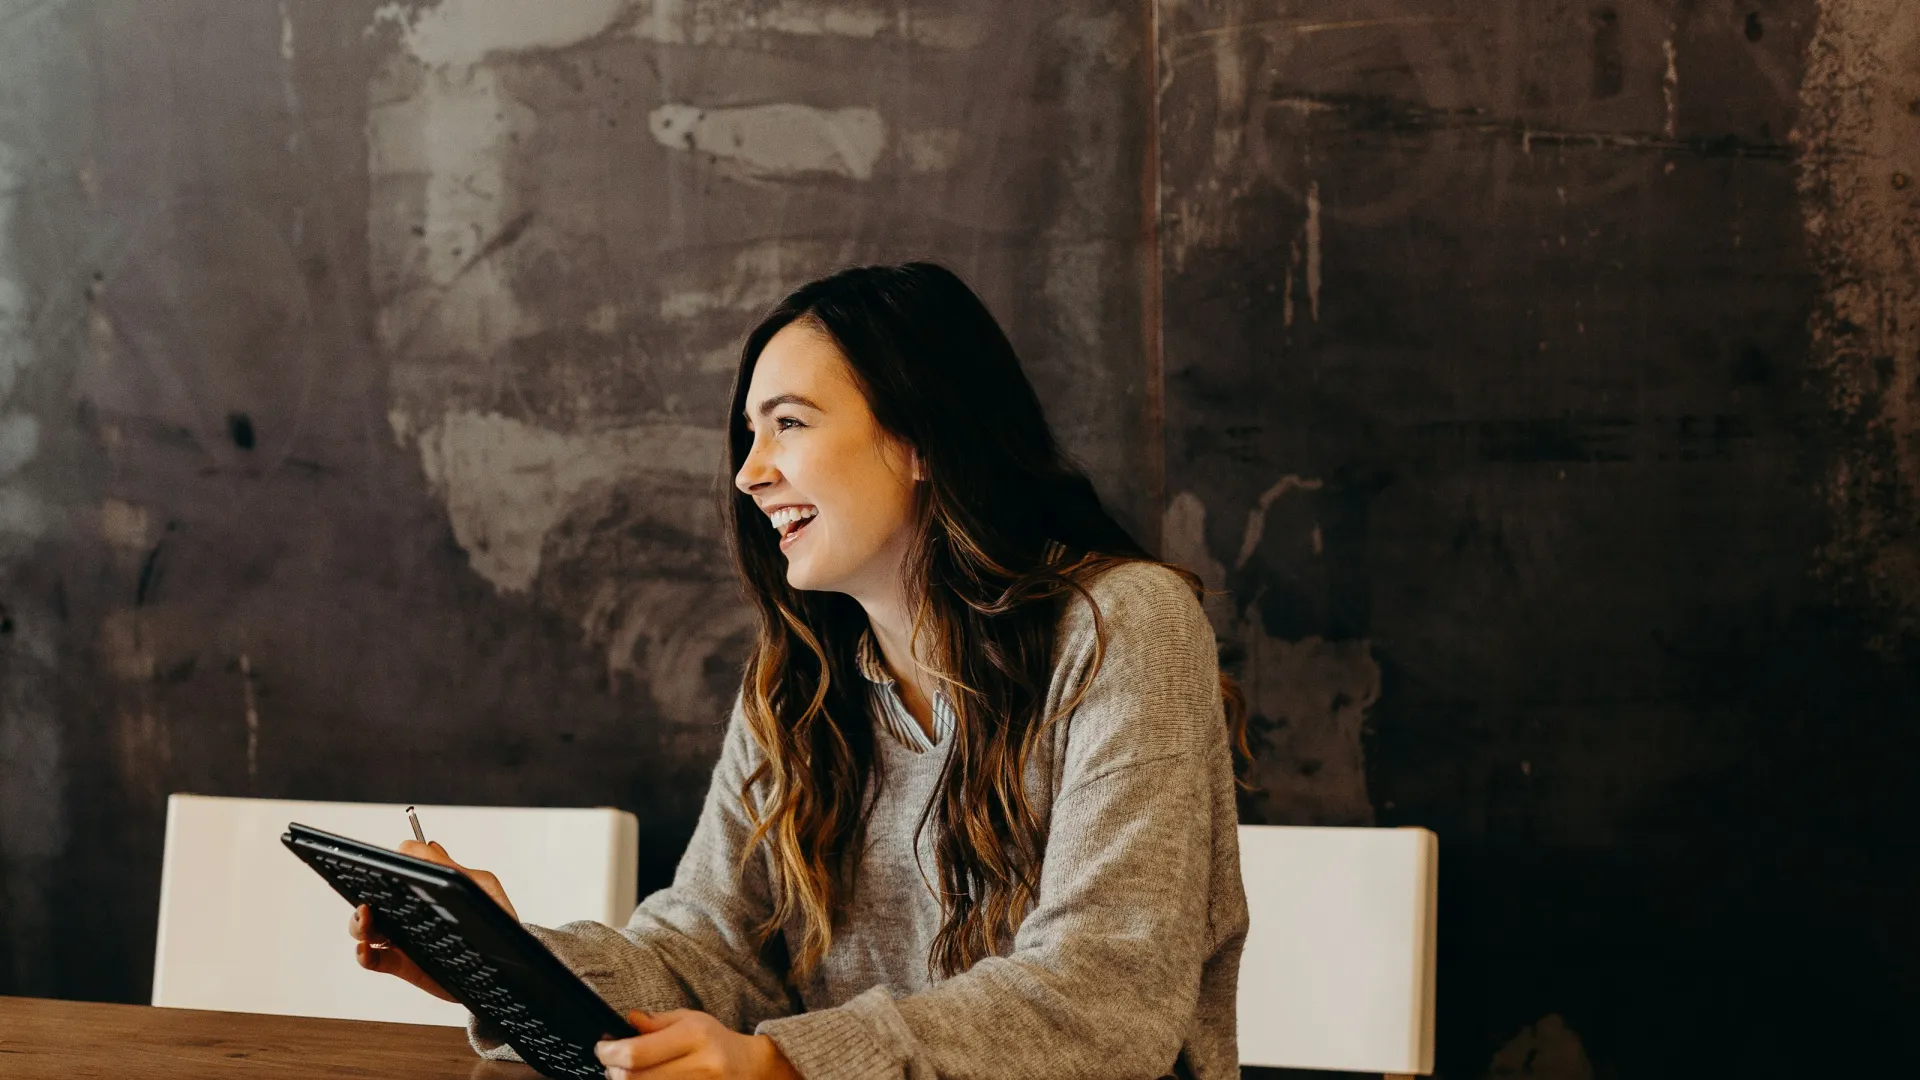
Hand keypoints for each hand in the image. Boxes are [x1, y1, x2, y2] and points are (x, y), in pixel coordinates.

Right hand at [347, 839, 519, 1002]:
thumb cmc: (496, 916)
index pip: (398, 869)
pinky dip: (364, 954)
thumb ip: (454, 868)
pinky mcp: (403, 964)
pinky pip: (374, 959)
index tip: (386, 866)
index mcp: (427, 886)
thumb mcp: (482, 886)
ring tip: (366, 917)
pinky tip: (366, 949)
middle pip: (374, 896)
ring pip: (367, 927)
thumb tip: (426, 847)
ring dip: (358, 922)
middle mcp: (410, 909)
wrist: (509, 961)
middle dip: (362, 893)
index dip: (388, 865)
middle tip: (368, 897)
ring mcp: (404, 936)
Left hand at [594, 1009, 800, 1079]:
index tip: (602, 1047)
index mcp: (695, 1036)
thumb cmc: (716, 1041)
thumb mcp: (690, 1019)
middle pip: (634, 1079)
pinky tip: (641, 1079)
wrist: (749, 1068)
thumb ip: (657, 1022)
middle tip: (609, 1062)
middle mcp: (699, 1065)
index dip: (609, 1052)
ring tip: (624, 1072)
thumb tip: (628, 1020)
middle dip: (612, 1071)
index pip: (637, 1052)